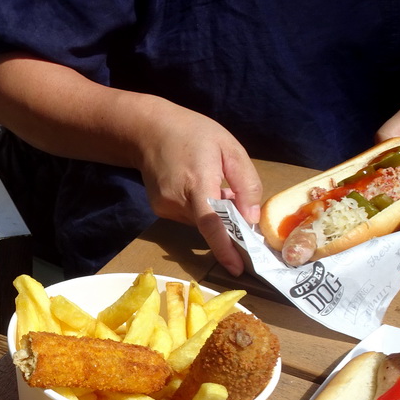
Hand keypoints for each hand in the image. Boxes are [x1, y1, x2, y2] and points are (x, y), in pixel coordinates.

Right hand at [136, 104, 262, 275]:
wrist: (149, 131)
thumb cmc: (193, 133)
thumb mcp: (229, 148)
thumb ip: (245, 183)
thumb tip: (250, 220)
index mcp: (198, 182)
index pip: (212, 224)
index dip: (225, 248)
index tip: (237, 268)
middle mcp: (177, 201)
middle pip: (210, 226)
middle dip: (228, 223)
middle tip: (238, 201)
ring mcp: (165, 207)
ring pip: (200, 223)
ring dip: (214, 214)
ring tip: (213, 184)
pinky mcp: (159, 209)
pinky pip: (188, 217)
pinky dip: (199, 210)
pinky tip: (196, 187)